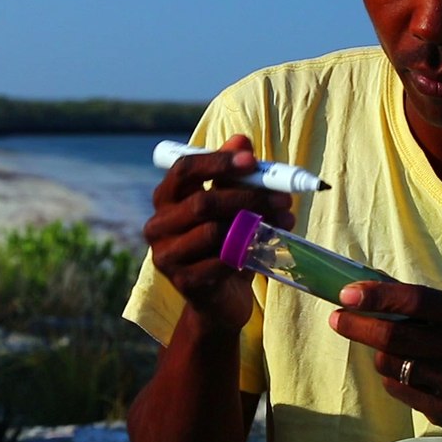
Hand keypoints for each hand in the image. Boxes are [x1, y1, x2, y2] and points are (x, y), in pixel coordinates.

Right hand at [143, 135, 295, 330]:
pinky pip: (221, 262)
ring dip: (255, 225)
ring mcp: (166, 256)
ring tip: (284, 222)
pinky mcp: (184, 283)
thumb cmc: (227, 245)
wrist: (221, 301)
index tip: (252, 160)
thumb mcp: (232, 206)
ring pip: (214, 232)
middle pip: (203, 202)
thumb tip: (241, 140)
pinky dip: (248, 254)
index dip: (217, 162)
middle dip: (248, 197)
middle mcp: (157, 225)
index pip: (184, 170)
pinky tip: (267, 250)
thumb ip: (233, 175)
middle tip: (283, 197)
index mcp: (166, 199)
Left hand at [328, 282, 441, 441]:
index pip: (416, 301)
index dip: (377, 297)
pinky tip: (406, 372)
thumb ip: (432, 305)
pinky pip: (399, 389)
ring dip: (379, 353)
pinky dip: (393, 376)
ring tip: (388, 349)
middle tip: (337, 318)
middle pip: (395, 336)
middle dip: (358, 325)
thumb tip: (375, 288)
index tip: (347, 294)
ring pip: (391, 364)